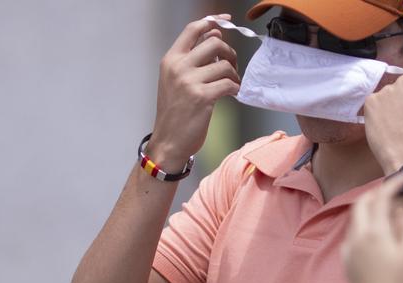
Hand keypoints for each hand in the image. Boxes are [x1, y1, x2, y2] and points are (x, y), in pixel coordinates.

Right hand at [148, 16, 240, 166]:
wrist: (168, 141)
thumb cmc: (174, 112)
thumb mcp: (175, 80)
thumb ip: (192, 59)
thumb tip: (215, 37)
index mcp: (170, 60)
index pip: (193, 29)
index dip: (213, 22)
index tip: (226, 21)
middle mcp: (178, 67)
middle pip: (214, 42)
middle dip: (229, 52)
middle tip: (231, 66)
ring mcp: (189, 82)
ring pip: (225, 65)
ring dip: (233, 75)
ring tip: (230, 84)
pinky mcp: (202, 97)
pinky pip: (229, 84)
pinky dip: (234, 88)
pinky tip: (231, 94)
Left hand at [342, 176, 402, 282]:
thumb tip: (400, 212)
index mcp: (374, 232)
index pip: (380, 198)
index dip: (392, 185)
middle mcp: (356, 237)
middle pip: (361, 204)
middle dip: (376, 193)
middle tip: (394, 191)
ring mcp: (348, 250)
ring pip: (355, 219)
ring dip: (370, 209)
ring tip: (389, 211)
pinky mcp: (347, 262)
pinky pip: (353, 234)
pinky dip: (365, 225)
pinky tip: (377, 233)